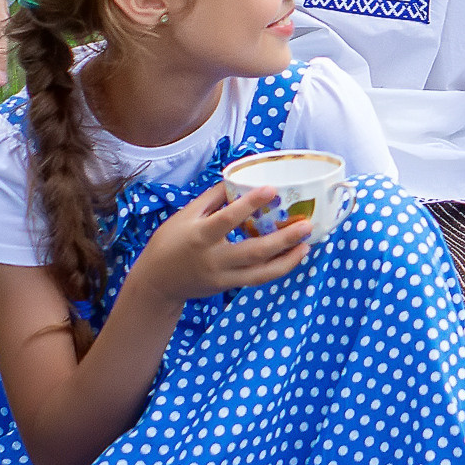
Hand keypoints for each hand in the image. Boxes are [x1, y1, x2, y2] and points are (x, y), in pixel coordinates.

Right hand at [126, 183, 312, 305]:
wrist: (156, 283)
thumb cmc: (169, 242)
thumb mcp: (185, 215)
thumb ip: (212, 197)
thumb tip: (238, 177)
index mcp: (200, 236)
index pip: (228, 219)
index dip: (250, 204)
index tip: (272, 189)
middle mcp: (213, 259)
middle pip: (253, 251)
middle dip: (283, 240)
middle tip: (306, 225)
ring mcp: (222, 276)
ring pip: (260, 273)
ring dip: (287, 260)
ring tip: (308, 245)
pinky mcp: (228, 287)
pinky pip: (257, 279)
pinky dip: (278, 269)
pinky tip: (294, 256)